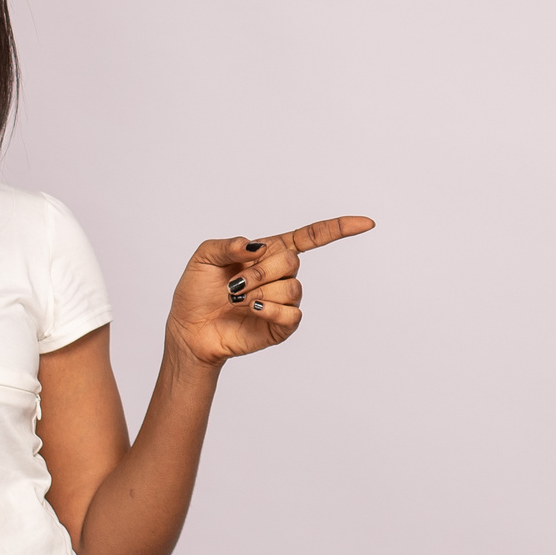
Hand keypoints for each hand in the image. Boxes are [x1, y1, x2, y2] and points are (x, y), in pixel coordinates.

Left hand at [167, 215, 375, 365]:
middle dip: (260, 271)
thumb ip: (229, 244)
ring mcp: (284, 301)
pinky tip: (251, 310)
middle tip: (234, 284)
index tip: (367, 224)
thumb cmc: (196, 292)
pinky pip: (292, 314)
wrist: (188, 330)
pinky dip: (270, 310)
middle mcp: (281, 275)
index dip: (339, 229)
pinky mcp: (282, 326)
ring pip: (291, 288)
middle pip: (292, 262)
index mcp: (269, 253)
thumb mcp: (204, 256)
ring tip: (235, 300)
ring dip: (258, 292)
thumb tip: (255, 247)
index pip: (312, 237)